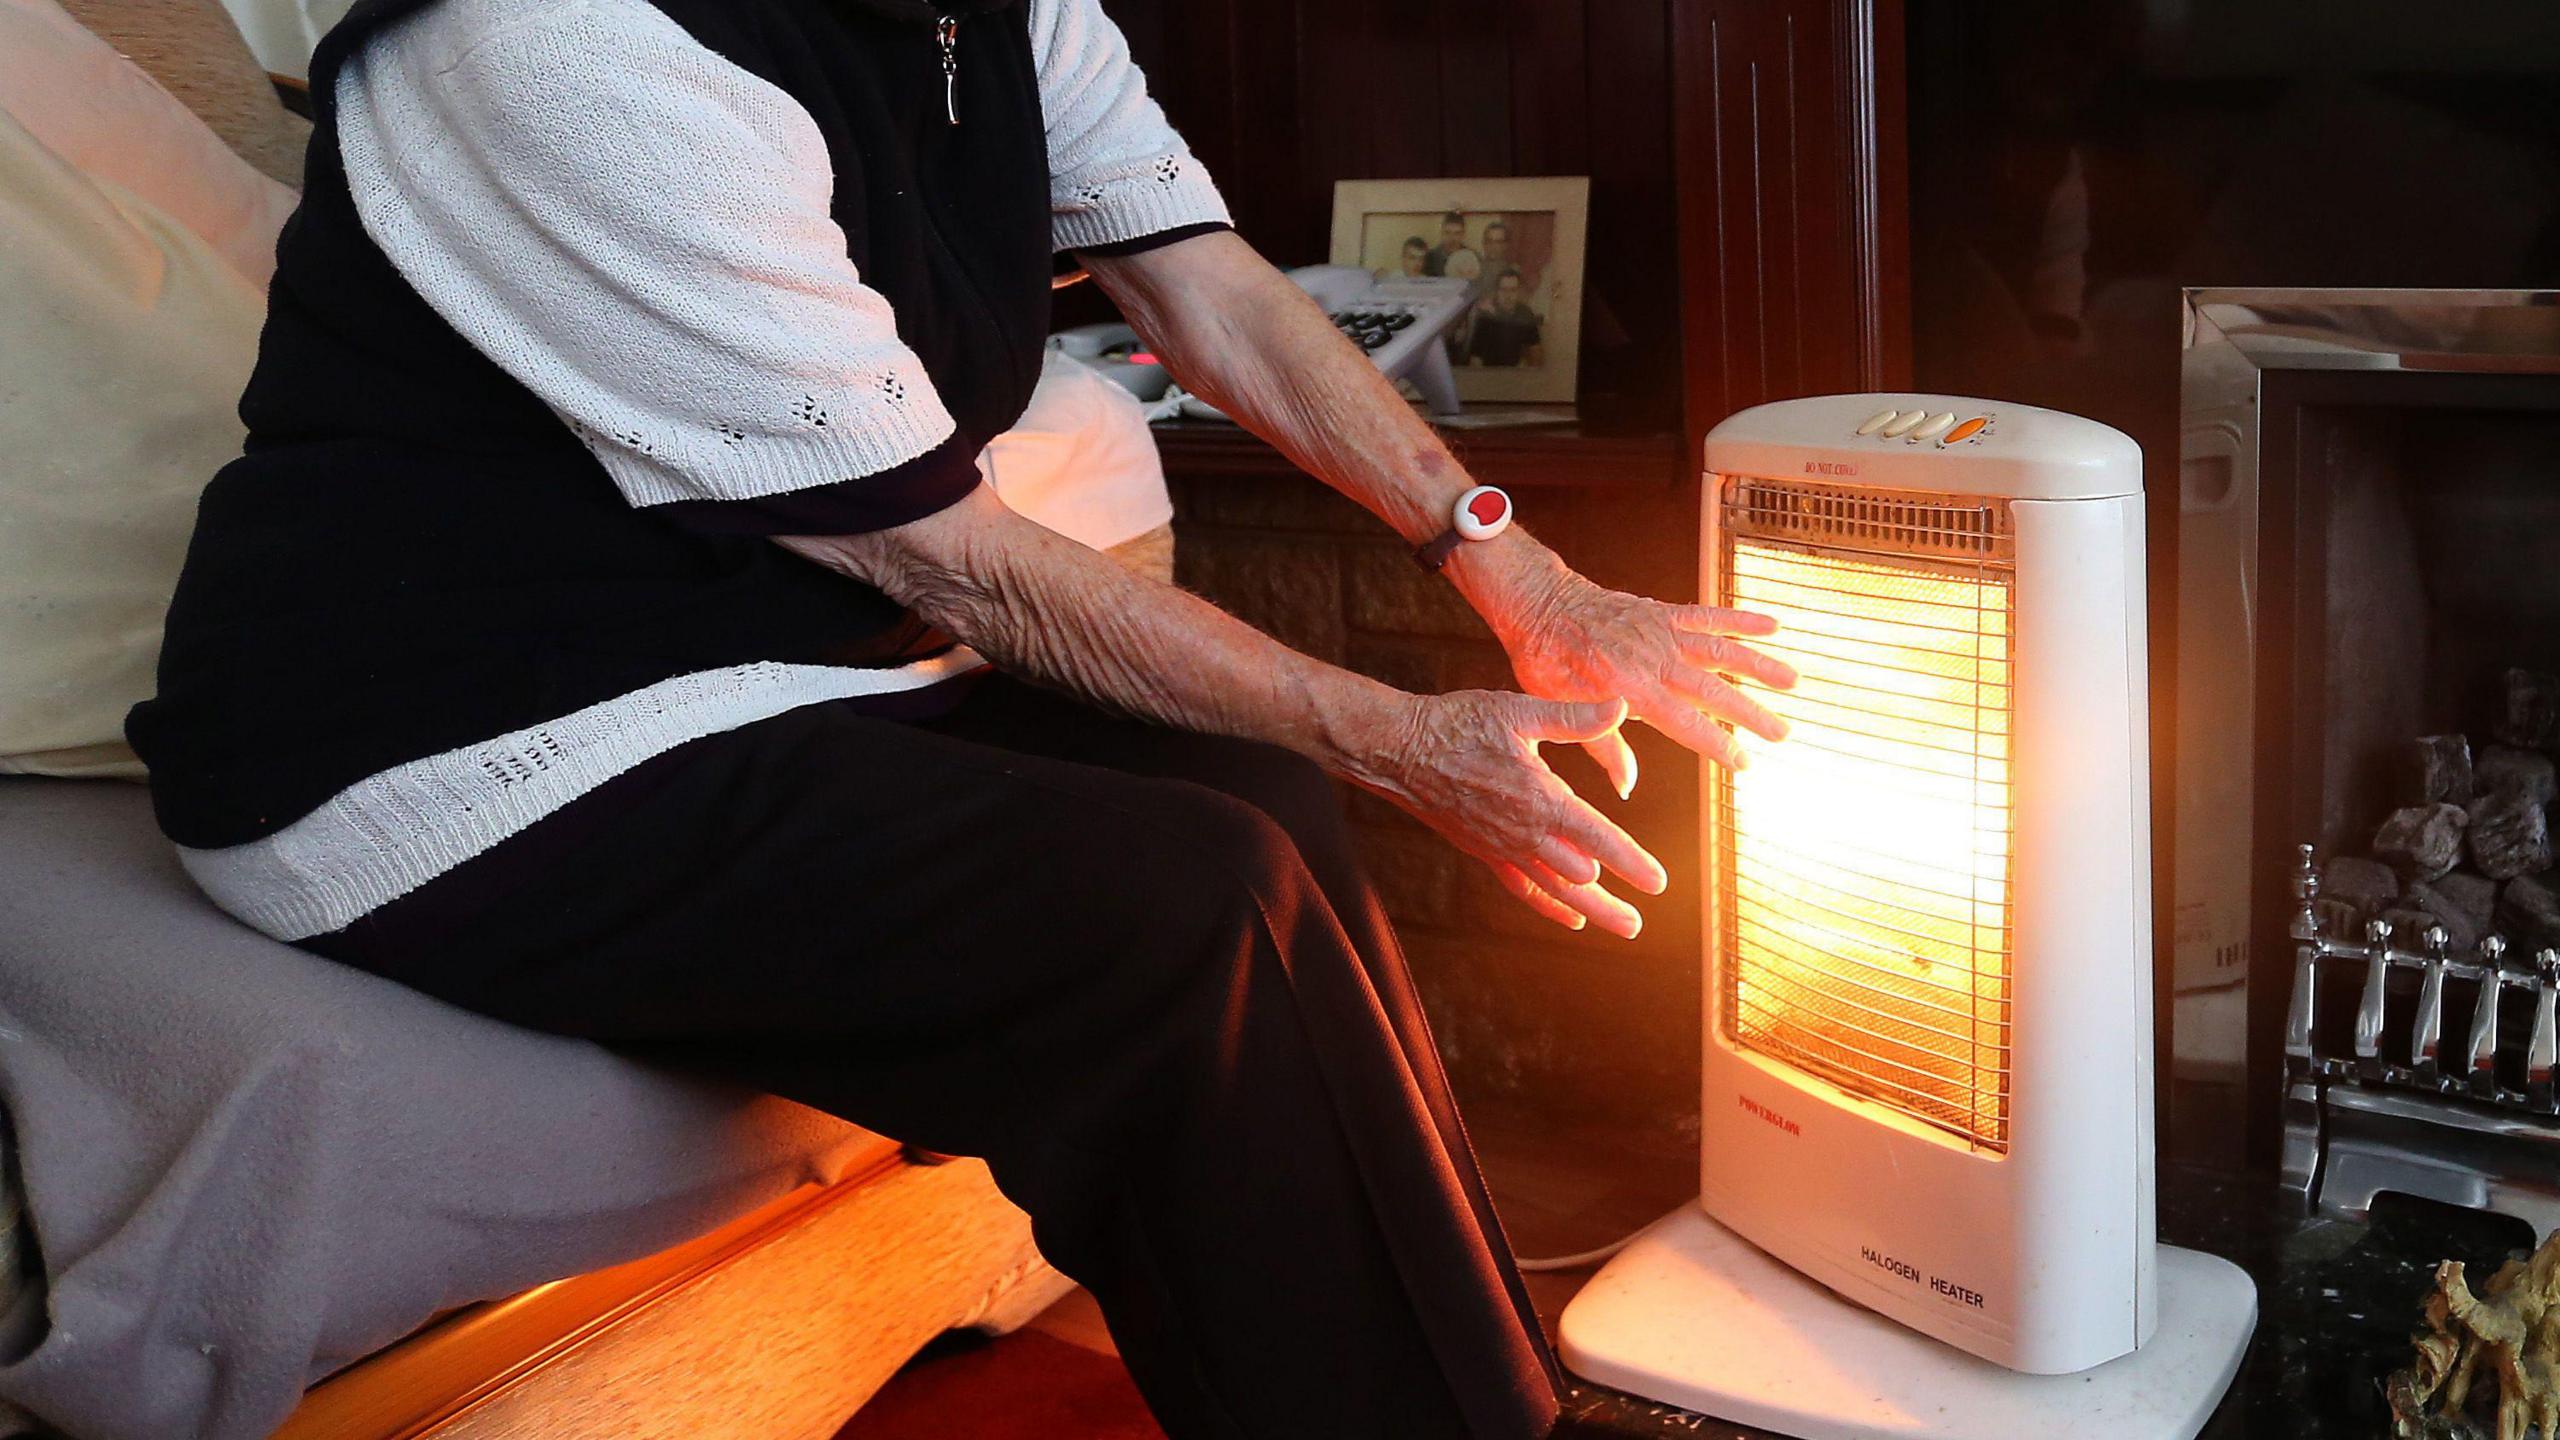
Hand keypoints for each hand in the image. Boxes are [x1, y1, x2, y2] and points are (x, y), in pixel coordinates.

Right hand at [1341, 690, 1666, 937]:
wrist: (1398, 750)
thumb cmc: (1457, 723)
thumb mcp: (1518, 710)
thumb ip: (1572, 717)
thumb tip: (1619, 704)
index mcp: (1539, 797)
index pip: (1598, 838)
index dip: (1631, 862)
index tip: (1658, 883)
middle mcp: (1523, 831)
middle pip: (1580, 878)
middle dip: (1613, 901)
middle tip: (1640, 925)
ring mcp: (1501, 846)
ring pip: (1554, 890)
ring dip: (1590, 911)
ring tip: (1622, 927)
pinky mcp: (1483, 850)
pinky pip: (1520, 887)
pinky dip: (1548, 905)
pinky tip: (1570, 918)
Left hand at [1498, 572, 1798, 791]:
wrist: (1538, 602)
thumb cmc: (1546, 659)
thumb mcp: (1561, 708)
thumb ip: (1602, 746)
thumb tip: (1627, 788)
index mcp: (1630, 688)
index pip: (1685, 723)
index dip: (1717, 745)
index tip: (1744, 763)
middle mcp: (1653, 659)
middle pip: (1712, 689)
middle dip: (1750, 713)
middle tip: (1783, 733)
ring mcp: (1661, 632)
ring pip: (1718, 650)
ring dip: (1757, 665)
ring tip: (1792, 681)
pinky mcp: (1662, 613)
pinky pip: (1706, 615)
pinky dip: (1739, 620)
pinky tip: (1773, 625)